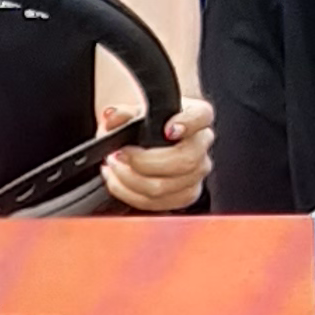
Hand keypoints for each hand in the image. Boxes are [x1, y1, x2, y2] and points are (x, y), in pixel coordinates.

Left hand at [101, 98, 216, 214]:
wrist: (151, 138)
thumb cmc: (147, 121)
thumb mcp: (134, 110)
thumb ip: (122, 112)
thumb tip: (112, 116)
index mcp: (198, 116)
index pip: (200, 117)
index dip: (187, 124)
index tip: (167, 130)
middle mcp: (202, 145)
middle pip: (184, 161)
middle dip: (144, 161)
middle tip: (120, 154)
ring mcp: (197, 173)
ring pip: (164, 187)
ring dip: (129, 179)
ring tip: (113, 166)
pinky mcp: (185, 195)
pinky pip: (156, 203)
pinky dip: (127, 193)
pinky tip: (116, 180)